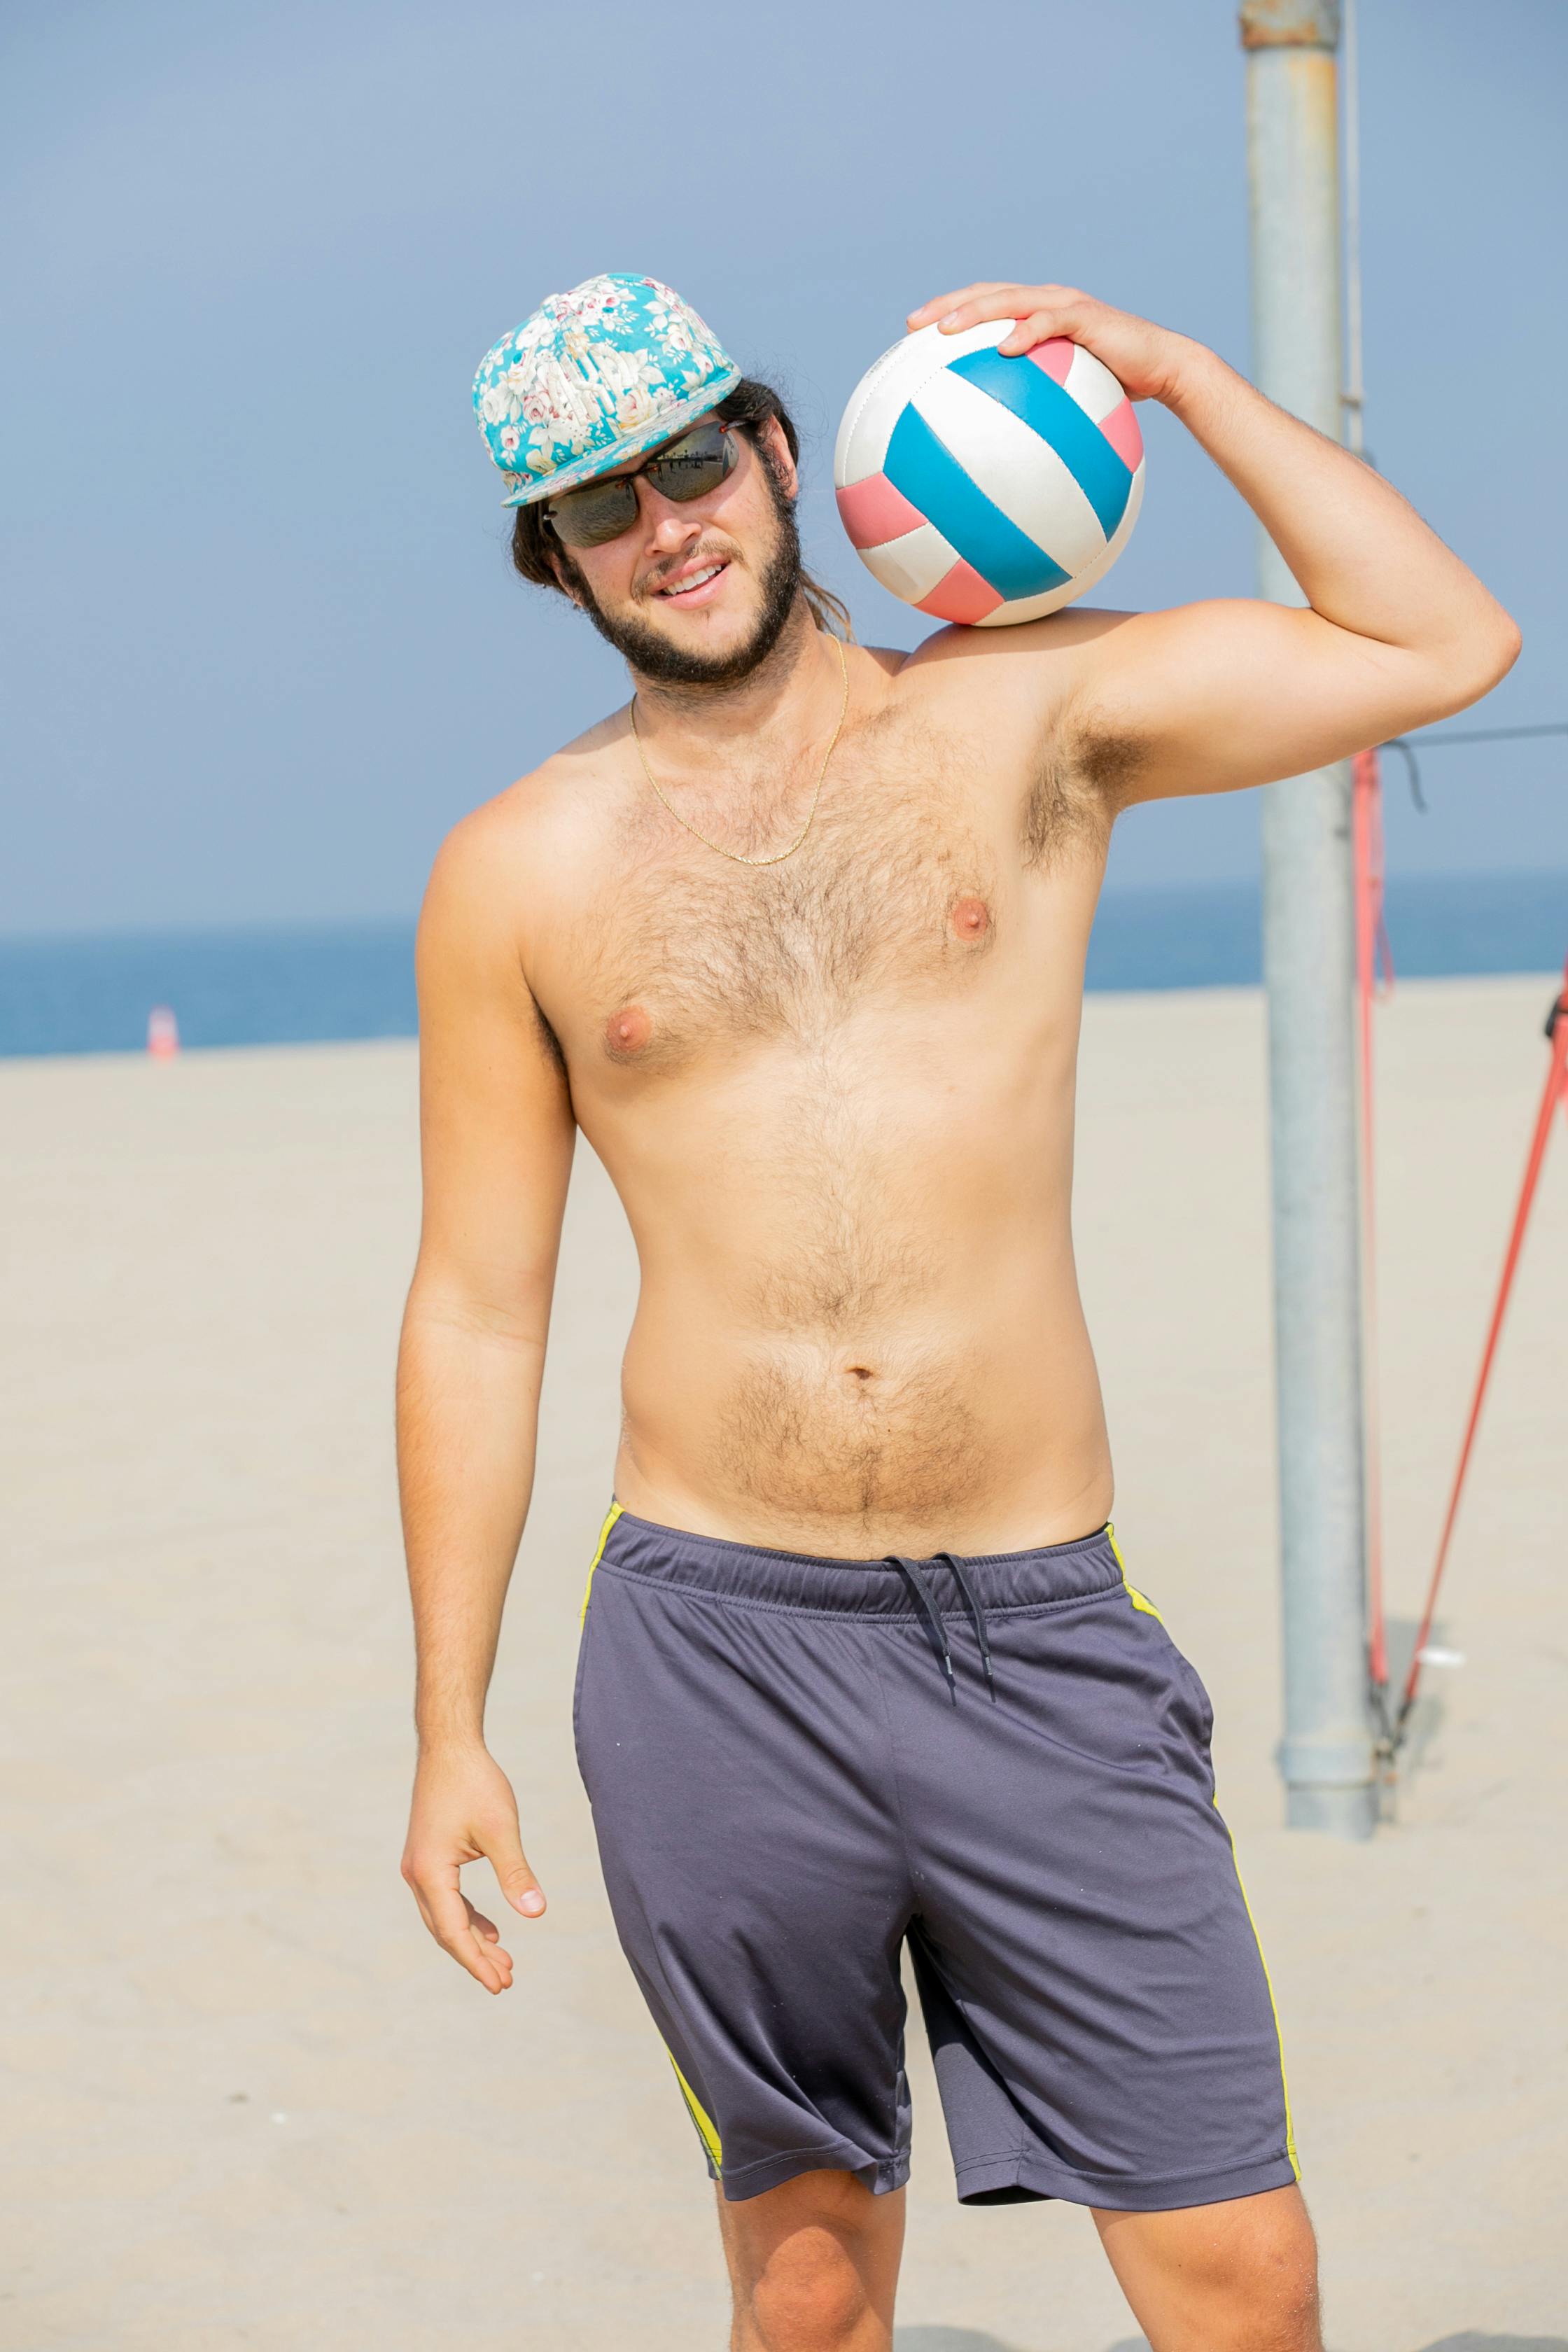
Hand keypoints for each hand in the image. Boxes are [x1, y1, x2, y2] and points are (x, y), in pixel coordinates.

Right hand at [401, 1742, 543, 1993]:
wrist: (449, 1745)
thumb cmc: (474, 1783)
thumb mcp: (500, 1829)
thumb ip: (516, 1873)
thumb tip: (536, 1912)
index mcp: (430, 1872)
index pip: (454, 1931)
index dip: (477, 1962)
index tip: (500, 1985)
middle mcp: (416, 1874)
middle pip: (445, 1930)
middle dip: (475, 1957)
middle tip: (506, 1981)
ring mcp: (419, 1865)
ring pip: (444, 1916)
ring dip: (471, 1938)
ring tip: (503, 1961)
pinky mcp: (427, 1856)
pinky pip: (445, 1899)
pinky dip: (466, 1917)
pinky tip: (490, 1928)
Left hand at [906, 282, 1189, 404]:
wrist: (1161, 369)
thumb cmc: (1112, 390)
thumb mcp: (1066, 397)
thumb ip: (1034, 404)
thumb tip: (997, 445)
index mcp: (1036, 313)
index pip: (984, 303)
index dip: (948, 311)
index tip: (912, 332)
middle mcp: (1047, 301)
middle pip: (987, 293)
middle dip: (948, 306)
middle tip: (913, 325)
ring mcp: (1066, 305)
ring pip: (1012, 299)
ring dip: (976, 312)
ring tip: (946, 330)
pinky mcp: (1087, 318)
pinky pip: (1051, 322)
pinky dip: (1027, 332)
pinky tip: (1004, 350)